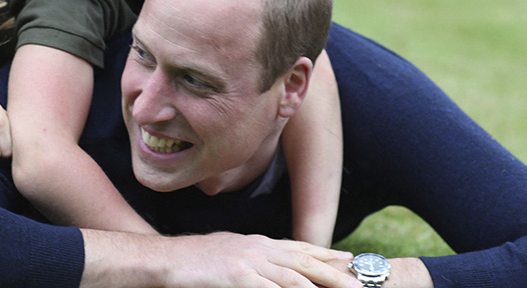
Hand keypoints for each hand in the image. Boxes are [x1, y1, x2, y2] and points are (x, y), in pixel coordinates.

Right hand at [162, 233, 359, 287]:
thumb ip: (253, 261)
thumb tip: (269, 271)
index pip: (299, 248)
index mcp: (258, 243)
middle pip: (305, 261)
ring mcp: (249, 261)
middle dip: (335, 274)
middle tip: (358, 284)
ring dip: (321, 287)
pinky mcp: (238, 276)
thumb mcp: (230, 255)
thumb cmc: (195, 261)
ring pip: (295, 276)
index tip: (348, 260)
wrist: (167, 259)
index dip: (325, 254)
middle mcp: (259, 248)